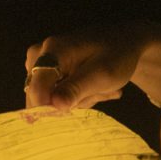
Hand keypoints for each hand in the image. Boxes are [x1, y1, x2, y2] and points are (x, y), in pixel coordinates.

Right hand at [24, 22, 153, 109]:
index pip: (37, 87)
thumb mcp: (103, 74)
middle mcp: (38, 56)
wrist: (123, 42)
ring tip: (101, 89)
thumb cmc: (116, 55)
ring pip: (49, 97)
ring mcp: (40, 64)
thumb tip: (55, 105)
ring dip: (77, 100)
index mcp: (52, 51)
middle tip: (98, 93)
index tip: (68, 117)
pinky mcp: (45, 72)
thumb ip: (76, 89)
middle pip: (41, 94)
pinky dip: (75, 97)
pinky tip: (94, 88)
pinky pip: (53, 95)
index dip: (47, 107)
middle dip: (70, 101)